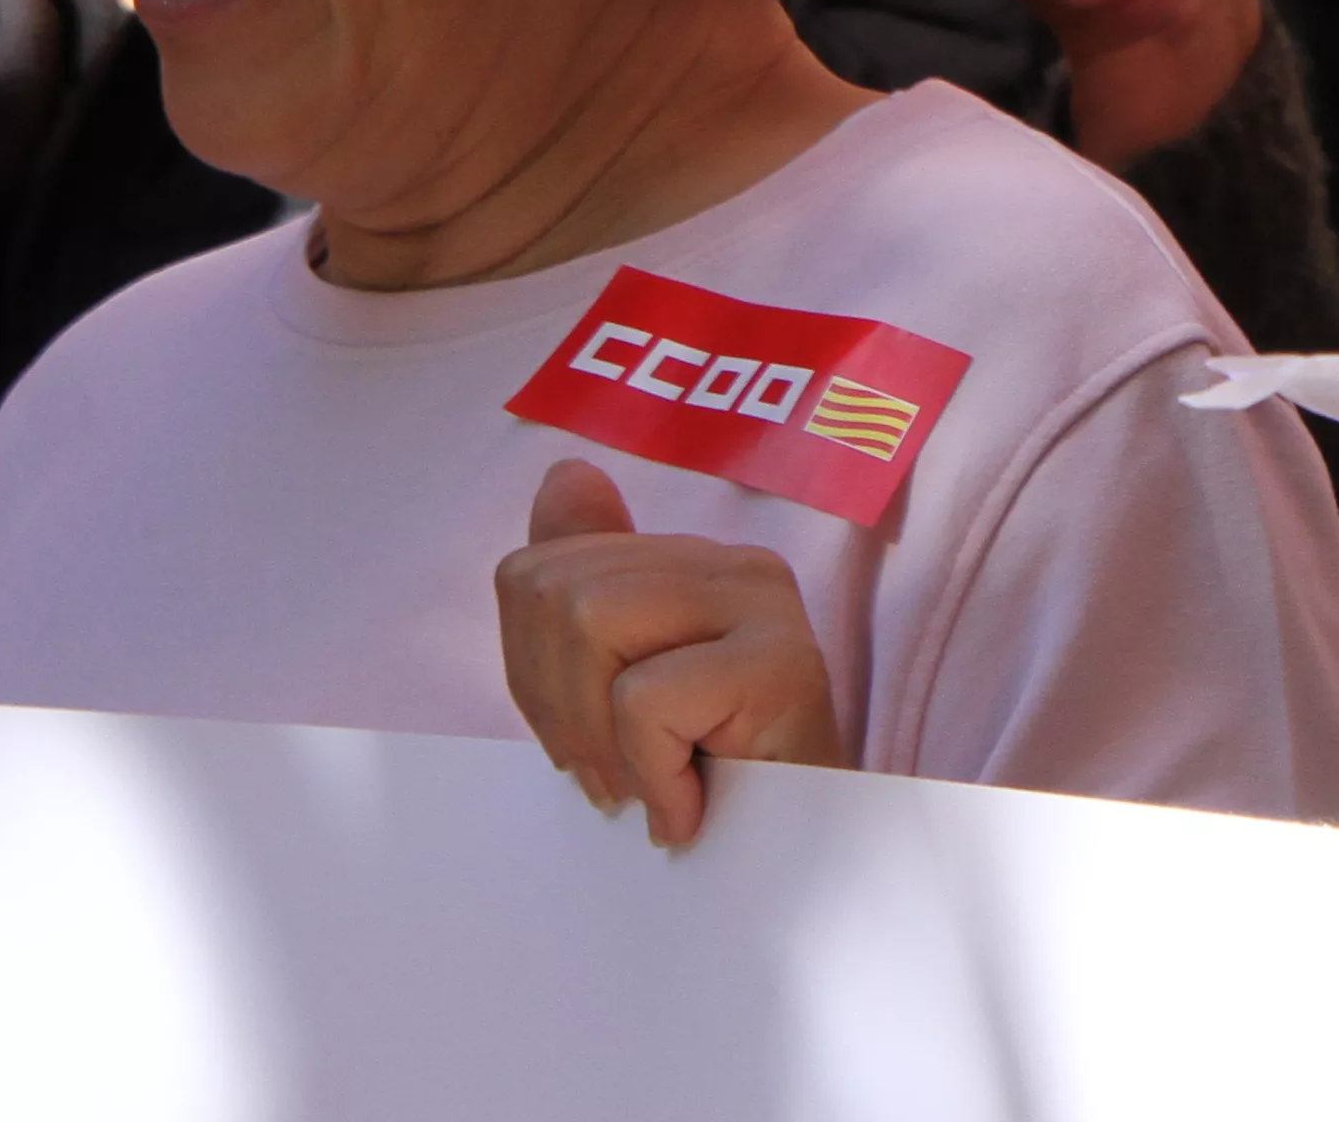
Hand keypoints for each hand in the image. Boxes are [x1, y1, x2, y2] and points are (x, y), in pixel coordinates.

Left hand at [495, 459, 840, 848]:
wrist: (809, 863)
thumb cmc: (713, 784)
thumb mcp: (622, 690)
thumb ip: (589, 588)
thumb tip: (565, 474)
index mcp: (690, 561)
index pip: (537, 571)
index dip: (529, 672)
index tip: (586, 743)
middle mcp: (734, 564)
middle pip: (552, 591)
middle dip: (557, 706)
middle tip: (617, 775)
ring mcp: (764, 604)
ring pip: (590, 624)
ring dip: (600, 737)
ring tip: (650, 785)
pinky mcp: (782, 661)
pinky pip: (646, 698)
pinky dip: (653, 773)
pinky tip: (689, 807)